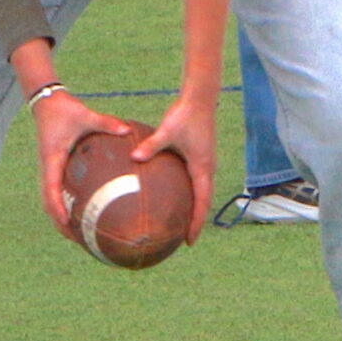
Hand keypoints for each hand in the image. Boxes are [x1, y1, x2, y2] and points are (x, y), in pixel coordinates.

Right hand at [29, 77, 143, 243]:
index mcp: (52, 160)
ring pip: (51, 200)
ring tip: (80, 234)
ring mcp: (50, 169)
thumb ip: (106, 123)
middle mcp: (48, 168)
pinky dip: (67, 203)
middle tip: (77, 240)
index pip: (51, 190)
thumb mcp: (86, 115)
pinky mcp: (55, 166)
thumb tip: (127, 130)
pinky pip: (58, 190)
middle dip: (60, 223)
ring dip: (61, 217)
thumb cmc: (64, 109)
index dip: (57, 209)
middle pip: (48, 204)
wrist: (46, 102)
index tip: (67, 223)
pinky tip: (85, 209)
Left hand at [130, 90, 217, 245]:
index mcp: (203, 168)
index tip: (189, 241)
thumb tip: (134, 157)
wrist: (200, 98)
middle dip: (195, 221)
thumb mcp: (167, 131)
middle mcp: (207, 168)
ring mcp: (204, 162)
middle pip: (203, 201)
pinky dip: (188, 193)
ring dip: (193, 208)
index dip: (196, 223)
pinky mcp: (199, 156)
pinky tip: (172, 195)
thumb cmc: (185, 114)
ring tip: (180, 223)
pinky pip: (194, 181)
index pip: (202, 202)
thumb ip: (152, 145)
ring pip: (200, 192)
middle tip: (184, 239)